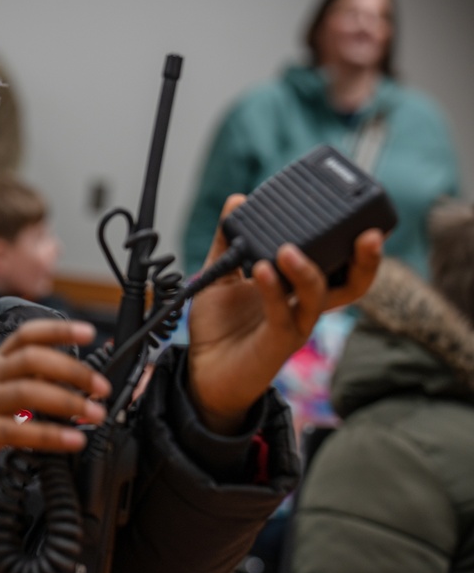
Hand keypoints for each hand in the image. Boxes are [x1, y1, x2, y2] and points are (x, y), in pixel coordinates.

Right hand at [0, 319, 109, 474]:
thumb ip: (25, 376)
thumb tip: (71, 377)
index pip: (27, 335)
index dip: (58, 329)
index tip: (89, 330)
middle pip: (32, 359)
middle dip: (72, 369)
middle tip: (101, 385)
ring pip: (28, 391)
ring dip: (68, 401)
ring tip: (96, 413)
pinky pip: (20, 432)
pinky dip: (52, 436)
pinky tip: (74, 440)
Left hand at [187, 194, 382, 433]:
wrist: (203, 373)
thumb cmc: (219, 327)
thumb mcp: (222, 275)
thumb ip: (229, 241)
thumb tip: (237, 199)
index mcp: (296, 287)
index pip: (335, 261)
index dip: (349, 240)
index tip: (349, 209)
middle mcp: (303, 305)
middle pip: (350, 283)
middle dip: (366, 261)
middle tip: (368, 234)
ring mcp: (294, 324)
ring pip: (321, 298)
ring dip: (308, 271)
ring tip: (286, 249)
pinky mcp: (277, 344)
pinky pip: (284, 315)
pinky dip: (274, 290)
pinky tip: (262, 270)